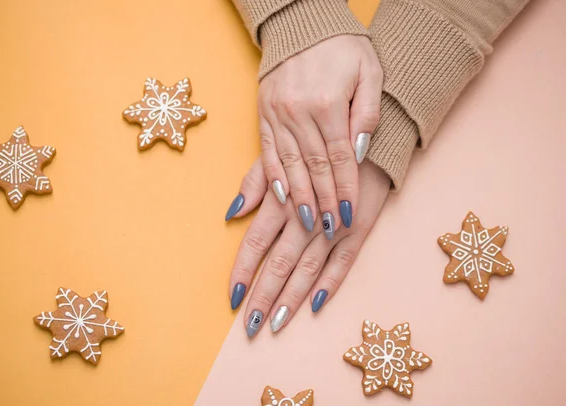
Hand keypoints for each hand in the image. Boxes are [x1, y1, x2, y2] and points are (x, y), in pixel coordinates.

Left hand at [228, 157, 389, 336]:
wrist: (369, 139)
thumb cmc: (319, 149)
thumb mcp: (284, 155)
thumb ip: (256, 182)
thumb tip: (231, 212)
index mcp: (282, 200)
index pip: (255, 243)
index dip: (242, 271)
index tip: (232, 297)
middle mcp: (305, 217)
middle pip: (278, 264)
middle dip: (263, 297)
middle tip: (251, 327)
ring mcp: (333, 227)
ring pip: (308, 269)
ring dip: (291, 298)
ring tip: (276, 324)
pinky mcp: (358, 230)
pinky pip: (342, 263)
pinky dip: (329, 284)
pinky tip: (316, 305)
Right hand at [258, 34, 382, 238]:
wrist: (303, 23)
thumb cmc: (342, 46)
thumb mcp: (369, 71)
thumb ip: (366, 113)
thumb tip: (359, 152)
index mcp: (328, 103)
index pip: (339, 158)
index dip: (345, 189)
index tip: (348, 216)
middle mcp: (299, 112)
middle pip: (313, 168)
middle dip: (323, 202)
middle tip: (328, 229)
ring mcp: (278, 115)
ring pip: (288, 165)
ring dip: (299, 197)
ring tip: (305, 223)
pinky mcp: (264, 114)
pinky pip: (267, 152)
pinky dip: (272, 178)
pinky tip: (279, 199)